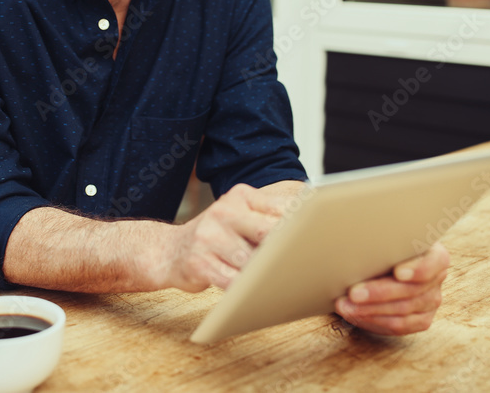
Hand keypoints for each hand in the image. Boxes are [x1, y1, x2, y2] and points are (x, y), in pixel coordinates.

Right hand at [162, 183, 299, 291]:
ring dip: (267, 274)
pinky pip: (233, 282)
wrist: (169, 251)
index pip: (280, 208)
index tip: (320, 239)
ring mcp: (209, 237)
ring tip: (281, 282)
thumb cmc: (216, 236)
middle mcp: (223, 212)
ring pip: (251, 262)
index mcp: (239, 197)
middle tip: (306, 264)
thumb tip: (312, 228)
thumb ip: (268, 217)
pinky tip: (255, 293)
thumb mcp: (239, 216)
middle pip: (268, 233)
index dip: (302, 225)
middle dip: (286, 251)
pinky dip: (247, 290)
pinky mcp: (199, 263)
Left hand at [334, 242, 449, 335]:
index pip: (434, 262)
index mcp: (434, 254)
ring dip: (369, 309)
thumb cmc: (381, 245)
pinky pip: (397, 326)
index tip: (397, 272)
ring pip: (402, 311)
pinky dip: (372, 320)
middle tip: (352, 292)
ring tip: (343, 304)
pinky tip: (352, 314)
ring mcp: (431, 301)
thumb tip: (353, 231)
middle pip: (411, 291)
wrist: (380, 265)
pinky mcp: (421, 320)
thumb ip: (381, 237)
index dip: (418, 269)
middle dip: (378, 293)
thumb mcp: (385, 237)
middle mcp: (436, 278)